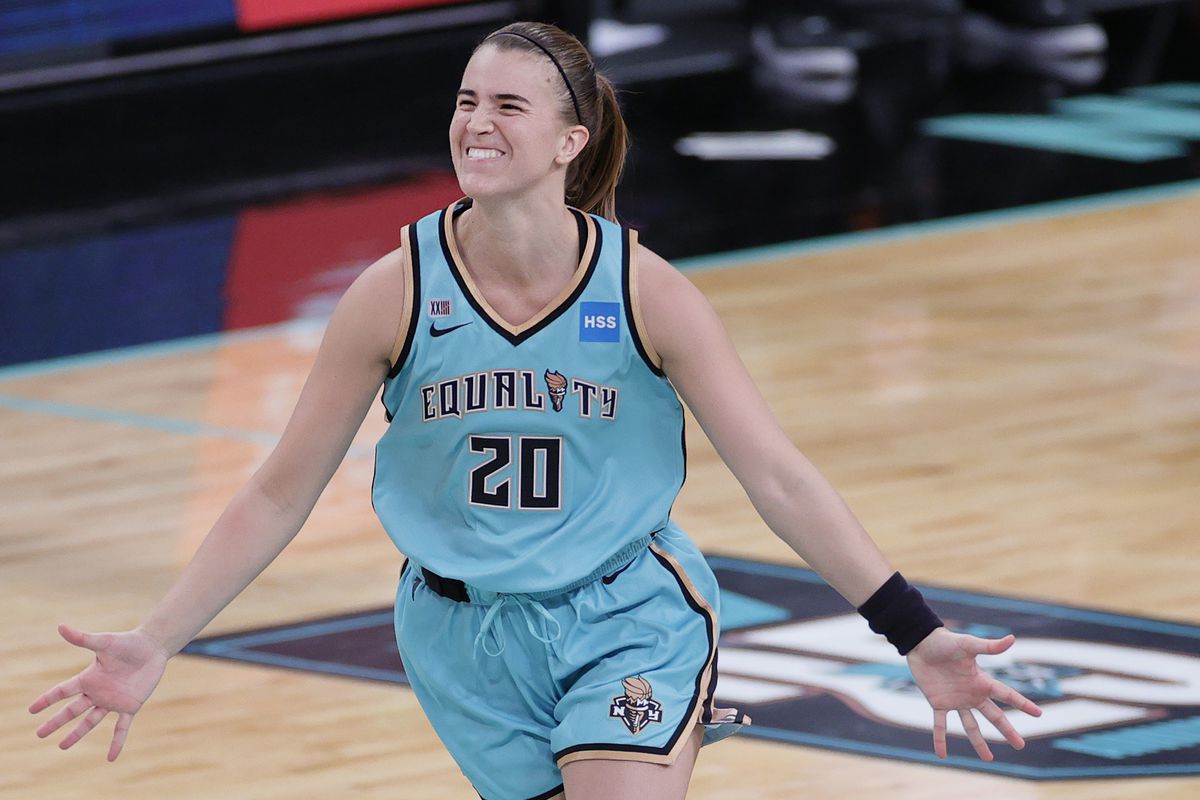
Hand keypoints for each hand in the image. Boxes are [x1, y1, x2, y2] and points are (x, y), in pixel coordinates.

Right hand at [28, 624, 169, 761]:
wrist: (153, 647)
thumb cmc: (128, 643)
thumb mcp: (104, 642)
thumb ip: (83, 638)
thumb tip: (60, 626)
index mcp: (89, 678)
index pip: (62, 691)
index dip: (47, 700)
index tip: (31, 709)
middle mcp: (98, 691)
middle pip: (72, 710)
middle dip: (56, 722)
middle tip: (39, 733)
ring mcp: (113, 700)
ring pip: (90, 721)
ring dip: (76, 734)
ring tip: (62, 746)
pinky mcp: (130, 706)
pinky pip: (121, 728)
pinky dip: (117, 742)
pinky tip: (111, 757)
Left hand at [906, 627, 1042, 760]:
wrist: (921, 643)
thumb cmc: (945, 641)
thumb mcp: (968, 644)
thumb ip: (989, 646)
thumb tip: (1012, 638)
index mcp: (981, 681)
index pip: (1007, 695)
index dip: (1023, 704)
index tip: (1039, 714)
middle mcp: (972, 694)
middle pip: (994, 716)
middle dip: (1007, 730)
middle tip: (1020, 745)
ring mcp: (955, 700)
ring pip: (970, 725)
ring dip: (979, 742)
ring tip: (988, 759)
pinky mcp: (937, 703)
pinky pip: (940, 725)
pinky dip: (940, 739)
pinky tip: (942, 755)